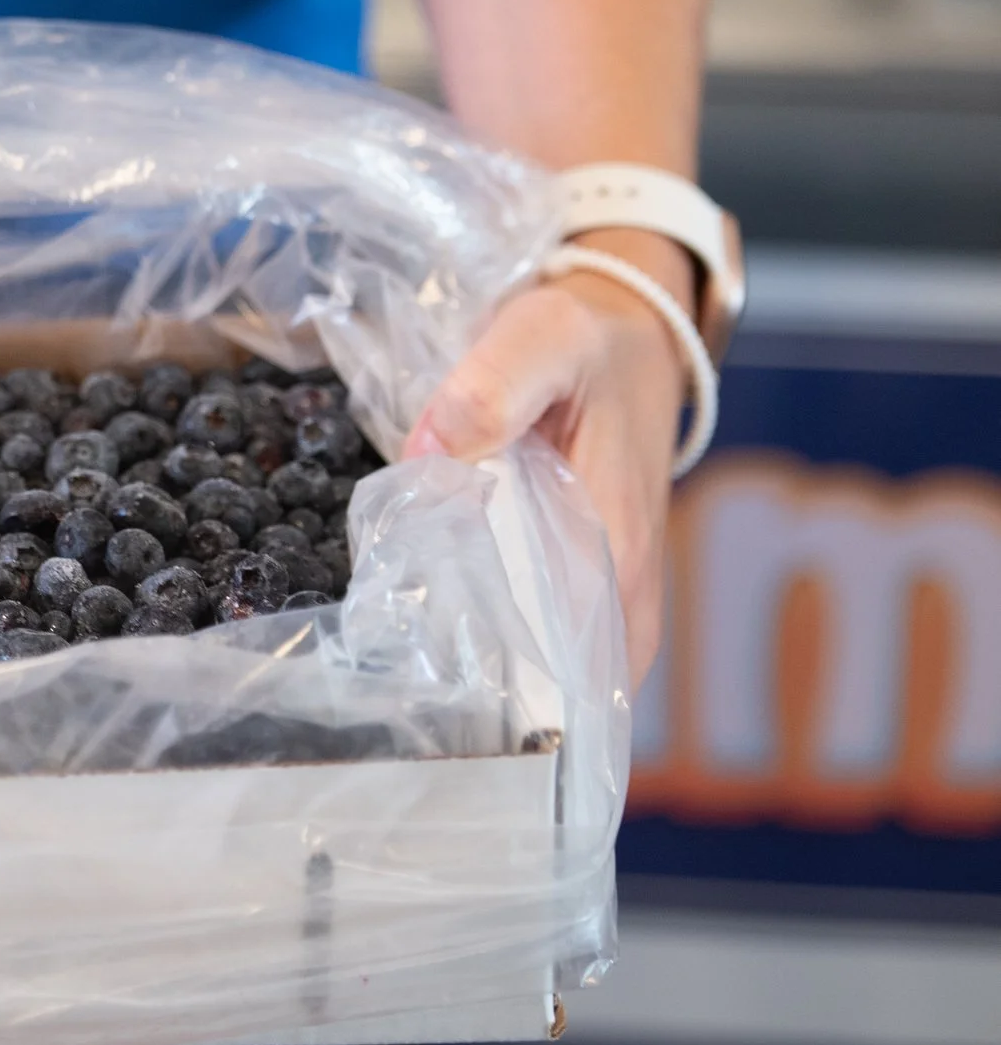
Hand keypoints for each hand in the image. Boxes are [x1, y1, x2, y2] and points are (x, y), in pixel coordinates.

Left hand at [402, 230, 693, 683]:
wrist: (628, 331)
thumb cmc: (589, 341)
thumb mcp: (542, 338)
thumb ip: (491, 388)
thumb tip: (432, 453)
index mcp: (618, 542)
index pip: (578, 656)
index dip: (519, 694)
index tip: (454, 711)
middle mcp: (625, 581)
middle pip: (568, 681)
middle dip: (499, 707)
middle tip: (417, 712)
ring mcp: (610, 584)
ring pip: (561, 667)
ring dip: (500, 684)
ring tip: (422, 696)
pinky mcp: (587, 573)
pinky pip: (550, 634)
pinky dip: (506, 647)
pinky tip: (443, 649)